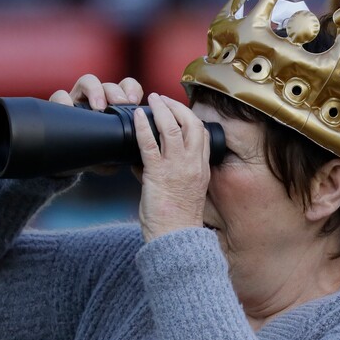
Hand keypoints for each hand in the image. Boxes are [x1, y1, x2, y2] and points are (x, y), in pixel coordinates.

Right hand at [49, 74, 143, 174]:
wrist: (71, 163)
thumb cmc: (95, 153)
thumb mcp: (111, 152)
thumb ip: (122, 151)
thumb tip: (130, 154)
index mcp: (114, 106)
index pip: (126, 87)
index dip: (131, 89)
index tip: (133, 101)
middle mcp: (97, 100)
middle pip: (108, 85)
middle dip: (115, 92)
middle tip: (119, 104)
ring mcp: (78, 100)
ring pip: (87, 81)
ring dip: (95, 90)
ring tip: (98, 107)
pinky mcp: (60, 106)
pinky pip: (60, 95)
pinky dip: (65, 100)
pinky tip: (70, 109)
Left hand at [135, 93, 209, 241]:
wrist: (175, 239)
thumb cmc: (176, 222)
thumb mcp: (182, 194)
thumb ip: (168, 175)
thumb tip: (143, 164)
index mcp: (202, 170)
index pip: (202, 136)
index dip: (191, 118)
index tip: (179, 111)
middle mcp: (193, 165)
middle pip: (192, 125)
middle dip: (178, 108)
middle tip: (164, 100)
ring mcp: (177, 168)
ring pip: (172, 128)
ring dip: (161, 110)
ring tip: (152, 100)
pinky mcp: (158, 173)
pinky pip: (150, 143)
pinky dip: (142, 127)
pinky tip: (136, 117)